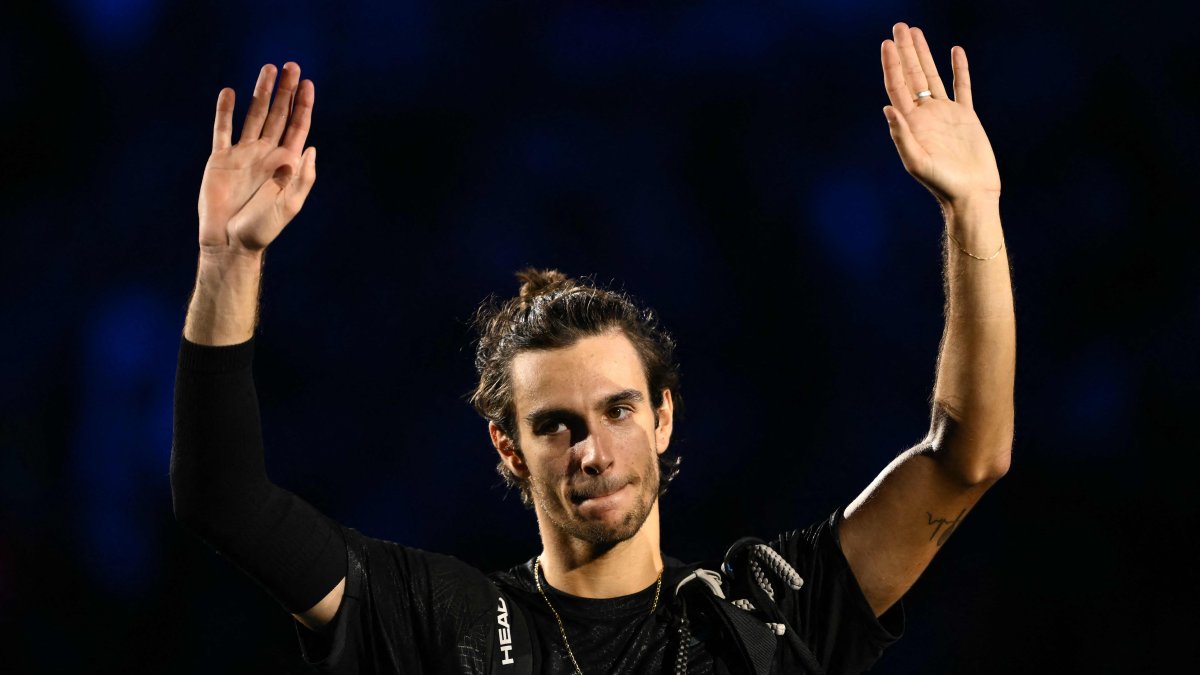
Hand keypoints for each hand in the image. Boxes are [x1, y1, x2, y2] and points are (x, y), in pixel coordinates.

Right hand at [197, 63, 315, 256]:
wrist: (229, 241)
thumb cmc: (262, 229)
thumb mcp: (289, 205)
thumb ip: (302, 177)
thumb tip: (310, 148)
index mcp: (286, 163)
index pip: (297, 127)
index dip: (303, 105)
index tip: (308, 83)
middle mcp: (266, 153)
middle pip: (278, 115)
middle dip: (285, 91)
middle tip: (291, 66)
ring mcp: (243, 154)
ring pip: (253, 115)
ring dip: (261, 92)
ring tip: (267, 69)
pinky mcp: (220, 158)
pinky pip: (223, 129)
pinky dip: (225, 111)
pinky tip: (229, 92)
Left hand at [881, 24, 999, 207]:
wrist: (971, 193)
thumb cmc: (942, 183)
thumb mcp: (917, 162)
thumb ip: (901, 136)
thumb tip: (887, 108)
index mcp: (911, 123)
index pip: (897, 86)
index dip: (892, 64)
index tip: (887, 42)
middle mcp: (925, 115)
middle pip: (911, 75)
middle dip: (904, 51)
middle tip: (899, 27)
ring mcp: (945, 114)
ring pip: (932, 76)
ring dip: (924, 54)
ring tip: (916, 32)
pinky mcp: (966, 116)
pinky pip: (961, 86)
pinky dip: (958, 69)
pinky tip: (954, 51)